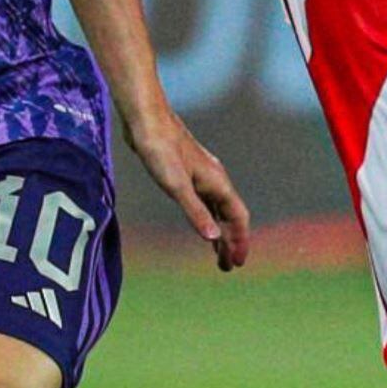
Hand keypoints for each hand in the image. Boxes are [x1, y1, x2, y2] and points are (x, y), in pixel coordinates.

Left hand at [124, 109, 250, 271]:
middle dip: (231, 241)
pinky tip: (200, 222)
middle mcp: (214, 179)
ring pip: (217, 208)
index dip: (240, 240)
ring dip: (220, 231)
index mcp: (217, 182)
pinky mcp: (186, 172)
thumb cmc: (161, 150)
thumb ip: (196, 212)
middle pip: (230, 215)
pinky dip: (207, 217)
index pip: (238, 217)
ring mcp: (201, 175)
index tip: (238, 263)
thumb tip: (214, 239)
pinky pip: (205, 201)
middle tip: (227, 267)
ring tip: (217, 253)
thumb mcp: (177, 186)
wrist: (146, 120)